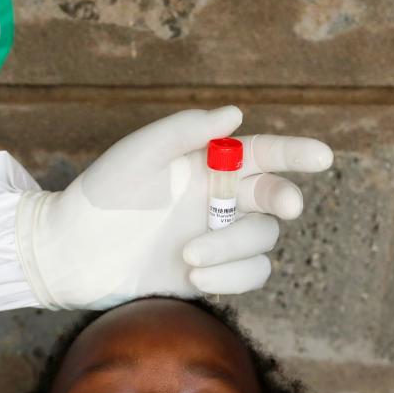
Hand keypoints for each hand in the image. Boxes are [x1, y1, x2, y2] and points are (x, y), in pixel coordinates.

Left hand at [16, 106, 332, 309]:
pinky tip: (195, 277)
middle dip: (284, 199)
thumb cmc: (100, 195)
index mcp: (208, 164)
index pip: (265, 154)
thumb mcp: (138, 154)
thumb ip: (185, 131)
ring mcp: (217, 238)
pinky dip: (231, 277)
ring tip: (188, 257)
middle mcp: (220, 200)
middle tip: (284, 205)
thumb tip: (235, 115)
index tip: (322, 157)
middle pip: (275, 197)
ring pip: (262, 240)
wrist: (71, 253)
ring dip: (234, 248)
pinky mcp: (212, 275)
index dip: (297, 153)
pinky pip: (248, 275)